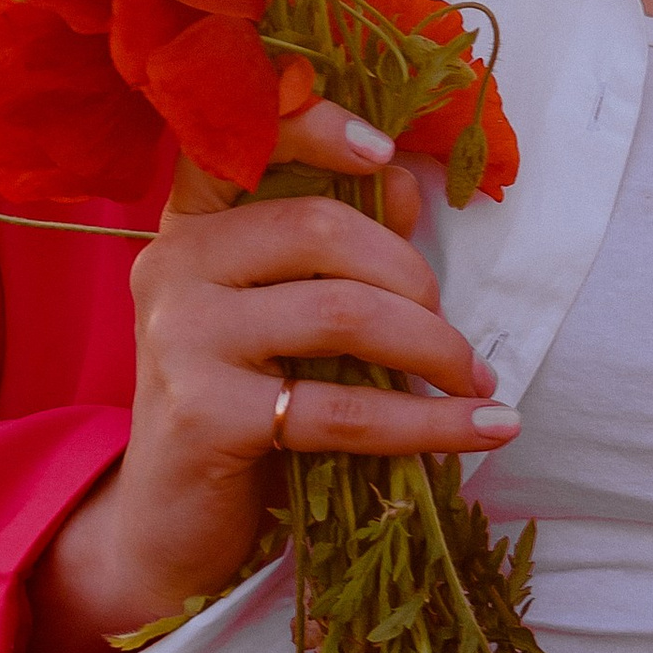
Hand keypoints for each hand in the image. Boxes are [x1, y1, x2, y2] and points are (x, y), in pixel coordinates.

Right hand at [25, 94, 514, 652]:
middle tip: (455, 334)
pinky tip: (482, 430)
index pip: (240, 141)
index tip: (387, 151)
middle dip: (413, 276)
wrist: (169, 527)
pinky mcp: (205, 414)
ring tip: (473, 380)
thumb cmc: (242, 406)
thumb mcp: (286, 317)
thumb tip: (404, 179)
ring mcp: (181, 339)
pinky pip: (342, 409)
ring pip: (341, 314)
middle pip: (320, 231)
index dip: (316, 126)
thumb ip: (336, 247)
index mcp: (191, 227)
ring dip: (431, 348)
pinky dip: (428, 422)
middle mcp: (173, 267)